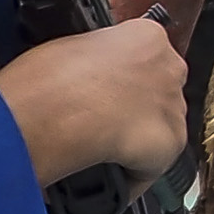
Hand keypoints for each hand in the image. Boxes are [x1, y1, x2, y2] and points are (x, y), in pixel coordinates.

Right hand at [0, 19, 187, 191]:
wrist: (41, 114)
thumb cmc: (41, 80)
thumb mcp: (69, 48)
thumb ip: (96, 58)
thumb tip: (89, 77)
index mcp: (146, 35)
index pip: (148, 58)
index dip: (127, 79)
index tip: (111, 92)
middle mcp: (168, 66)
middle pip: (161, 91)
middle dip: (138, 108)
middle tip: (106, 122)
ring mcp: (172, 104)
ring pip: (162, 127)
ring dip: (138, 141)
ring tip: (104, 151)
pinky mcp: (170, 143)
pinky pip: (154, 165)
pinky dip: (132, 176)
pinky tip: (108, 178)